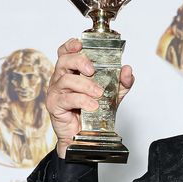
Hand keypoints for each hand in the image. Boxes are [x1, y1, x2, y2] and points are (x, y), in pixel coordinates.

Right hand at [46, 38, 133, 158]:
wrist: (84, 137)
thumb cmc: (92, 113)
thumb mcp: (111, 96)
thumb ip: (121, 83)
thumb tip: (127, 70)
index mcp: (71, 72)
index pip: (66, 52)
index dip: (71, 45)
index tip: (80, 44)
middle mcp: (61, 78)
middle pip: (64, 60)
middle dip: (79, 61)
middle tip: (93, 70)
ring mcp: (56, 91)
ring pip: (66, 79)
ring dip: (84, 85)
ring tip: (98, 93)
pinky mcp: (55, 105)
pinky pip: (66, 99)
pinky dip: (81, 100)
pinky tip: (92, 105)